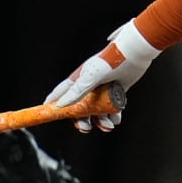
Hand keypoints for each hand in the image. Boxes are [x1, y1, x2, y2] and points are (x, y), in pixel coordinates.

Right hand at [45, 20, 160, 132]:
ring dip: (100, 120)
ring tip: (108, 125)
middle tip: (85, 128)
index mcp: (79, 79)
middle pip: (79, 107)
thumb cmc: (111, 60)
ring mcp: (103, 89)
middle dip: (81, 119)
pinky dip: (113, 115)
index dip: (54, 103)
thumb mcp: (91, 76)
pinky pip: (111, 108)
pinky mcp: (116, 91)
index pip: (62, 93)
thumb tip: (60, 105)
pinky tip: (117, 118)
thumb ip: (77, 91)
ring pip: (97, 110)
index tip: (47, 114)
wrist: (134, 54)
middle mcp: (89, 84)